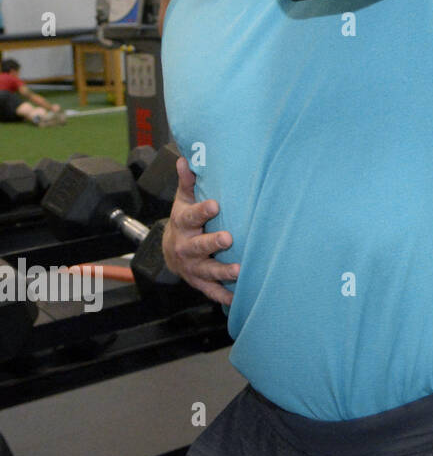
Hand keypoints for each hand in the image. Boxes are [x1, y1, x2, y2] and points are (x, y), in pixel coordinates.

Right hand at [162, 155, 239, 306]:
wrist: (170, 251)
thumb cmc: (184, 220)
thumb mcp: (184, 200)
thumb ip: (189, 181)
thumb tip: (186, 158)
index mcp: (182, 224)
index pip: (190, 216)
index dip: (202, 211)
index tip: (216, 205)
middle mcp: (185, 247)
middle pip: (197, 247)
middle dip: (212, 243)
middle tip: (228, 238)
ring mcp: (192, 267)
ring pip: (206, 271)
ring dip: (222, 272)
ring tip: (239, 270)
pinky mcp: (200, 282)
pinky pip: (211, 291)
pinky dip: (224, 295)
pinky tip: (238, 297)